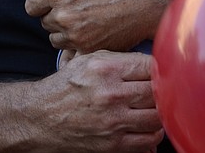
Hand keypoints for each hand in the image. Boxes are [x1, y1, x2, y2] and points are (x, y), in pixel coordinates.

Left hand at [25, 0, 170, 52]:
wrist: (149, 2)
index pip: (31, 5)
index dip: (40, 4)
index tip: (52, 3)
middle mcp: (62, 14)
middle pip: (44, 22)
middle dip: (56, 17)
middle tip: (77, 10)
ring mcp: (74, 34)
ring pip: (56, 39)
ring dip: (65, 33)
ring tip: (85, 22)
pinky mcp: (88, 49)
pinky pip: (70, 53)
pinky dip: (76, 47)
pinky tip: (89, 36)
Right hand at [29, 50, 163, 151]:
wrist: (40, 117)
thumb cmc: (66, 86)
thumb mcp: (88, 60)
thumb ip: (121, 59)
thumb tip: (153, 63)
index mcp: (106, 69)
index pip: (151, 66)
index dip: (162, 68)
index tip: (163, 71)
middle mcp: (111, 94)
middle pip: (157, 91)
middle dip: (163, 90)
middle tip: (163, 89)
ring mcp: (113, 121)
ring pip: (157, 116)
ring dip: (161, 112)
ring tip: (156, 107)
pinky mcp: (113, 144)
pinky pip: (149, 140)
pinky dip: (154, 133)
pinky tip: (149, 125)